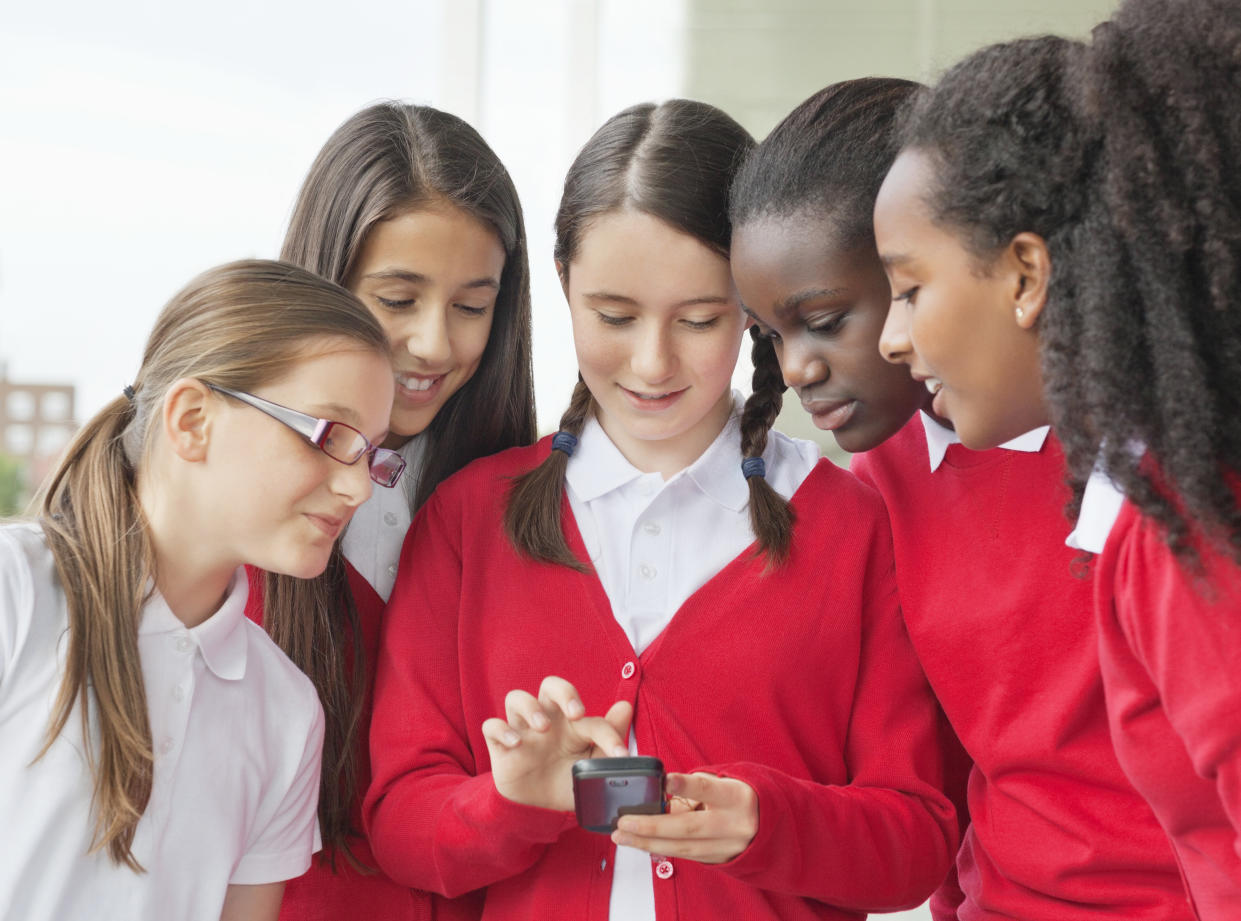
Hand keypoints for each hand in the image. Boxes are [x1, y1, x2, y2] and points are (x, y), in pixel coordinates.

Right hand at [482, 675, 631, 811]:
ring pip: (516, 697)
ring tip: (542, 728)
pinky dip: (500, 730)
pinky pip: (491, 726)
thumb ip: (608, 737)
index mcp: (571, 724)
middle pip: (549, 686)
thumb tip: (626, 707)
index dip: (607, 732)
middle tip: (576, 713)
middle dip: (563, 692)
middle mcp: (547, 721)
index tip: (620, 754)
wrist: (538, 811)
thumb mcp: (592, 765)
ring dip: (530, 707)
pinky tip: (515, 744)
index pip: (591, 716)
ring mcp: (522, 731)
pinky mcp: (501, 747)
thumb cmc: (567, 781)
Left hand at [611, 772, 758, 863]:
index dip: (686, 786)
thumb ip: (693, 788)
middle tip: (624, 822)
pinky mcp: (719, 860)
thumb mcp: (722, 784)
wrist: (765, 823)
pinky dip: (660, 849)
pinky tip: (640, 843)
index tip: (664, 780)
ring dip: (647, 843)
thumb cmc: (734, 796)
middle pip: (689, 828)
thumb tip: (657, 793)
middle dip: (652, 826)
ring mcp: (727, 847)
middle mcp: (734, 824)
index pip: (708, 789)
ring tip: (622, 836)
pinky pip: (685, 856)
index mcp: (736, 797)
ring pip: (683, 849)